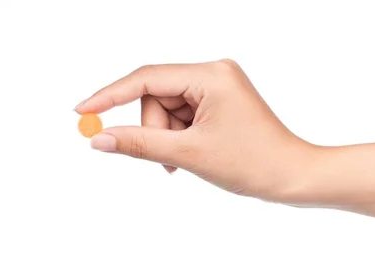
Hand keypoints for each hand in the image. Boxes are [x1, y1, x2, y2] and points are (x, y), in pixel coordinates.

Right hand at [75, 59, 316, 202]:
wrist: (292, 177)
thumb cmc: (252, 163)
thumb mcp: (188, 153)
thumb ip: (139, 143)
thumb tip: (99, 139)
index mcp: (211, 75)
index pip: (147, 78)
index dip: (110, 95)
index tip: (81, 111)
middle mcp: (215, 72)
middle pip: (157, 96)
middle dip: (154, 129)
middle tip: (166, 161)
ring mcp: (219, 86)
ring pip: (168, 109)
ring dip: (167, 137)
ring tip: (185, 161)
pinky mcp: (221, 101)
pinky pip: (184, 115)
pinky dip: (179, 137)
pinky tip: (191, 155)